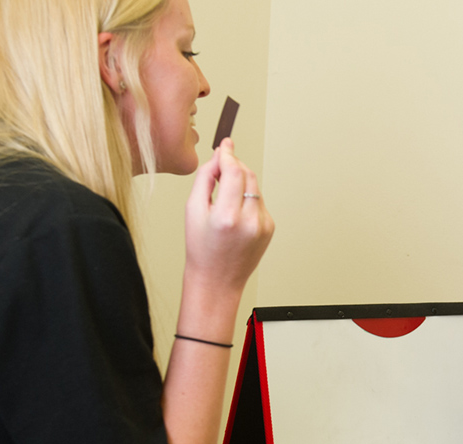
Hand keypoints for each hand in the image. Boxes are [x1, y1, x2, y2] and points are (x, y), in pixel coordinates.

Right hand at [183, 138, 273, 291]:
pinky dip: (247, 199)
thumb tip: (218, 156)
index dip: (229, 154)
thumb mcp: (193, 210)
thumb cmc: (201, 248)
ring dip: (241, 183)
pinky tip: (234, 215)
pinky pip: (259, 202)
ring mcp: (263, 225)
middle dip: (235, 166)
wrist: (217, 280)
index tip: (226, 144)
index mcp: (226, 216)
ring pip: (255, 187)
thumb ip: (205, 178)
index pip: (233, 172)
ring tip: (223, 199)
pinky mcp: (270, 228)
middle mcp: (249, 220)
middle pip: (248, 175)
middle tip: (220, 166)